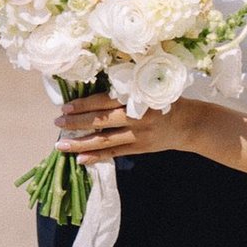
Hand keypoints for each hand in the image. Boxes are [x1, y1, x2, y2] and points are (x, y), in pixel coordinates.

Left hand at [55, 92, 187, 164]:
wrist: (189, 123)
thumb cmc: (164, 101)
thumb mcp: (148, 88)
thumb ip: (125, 90)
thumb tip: (92, 95)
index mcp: (137, 97)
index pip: (104, 101)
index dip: (84, 104)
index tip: (65, 106)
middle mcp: (137, 116)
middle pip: (101, 121)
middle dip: (76, 122)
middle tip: (57, 122)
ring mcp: (139, 135)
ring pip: (104, 140)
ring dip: (81, 143)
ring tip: (61, 144)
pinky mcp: (140, 148)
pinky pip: (114, 153)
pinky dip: (97, 156)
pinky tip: (80, 159)